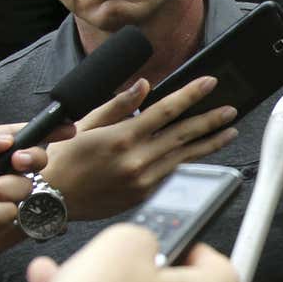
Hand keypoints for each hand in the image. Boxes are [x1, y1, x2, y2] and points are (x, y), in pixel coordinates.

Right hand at [43, 77, 238, 220]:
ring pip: (185, 158)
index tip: (210, 83)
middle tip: (230, 110)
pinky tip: (203, 155)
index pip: (166, 110)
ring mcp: (142, 181)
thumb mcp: (87, 123)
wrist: (52, 197)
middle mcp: (136, 160)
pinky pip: (174, 176)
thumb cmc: (65, 158)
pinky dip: (191, 163)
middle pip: (183, 134)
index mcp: (122, 137)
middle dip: (211, 120)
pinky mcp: (143, 196)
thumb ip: (119, 104)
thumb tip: (143, 85)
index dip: (191, 94)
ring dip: (210, 143)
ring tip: (228, 132)